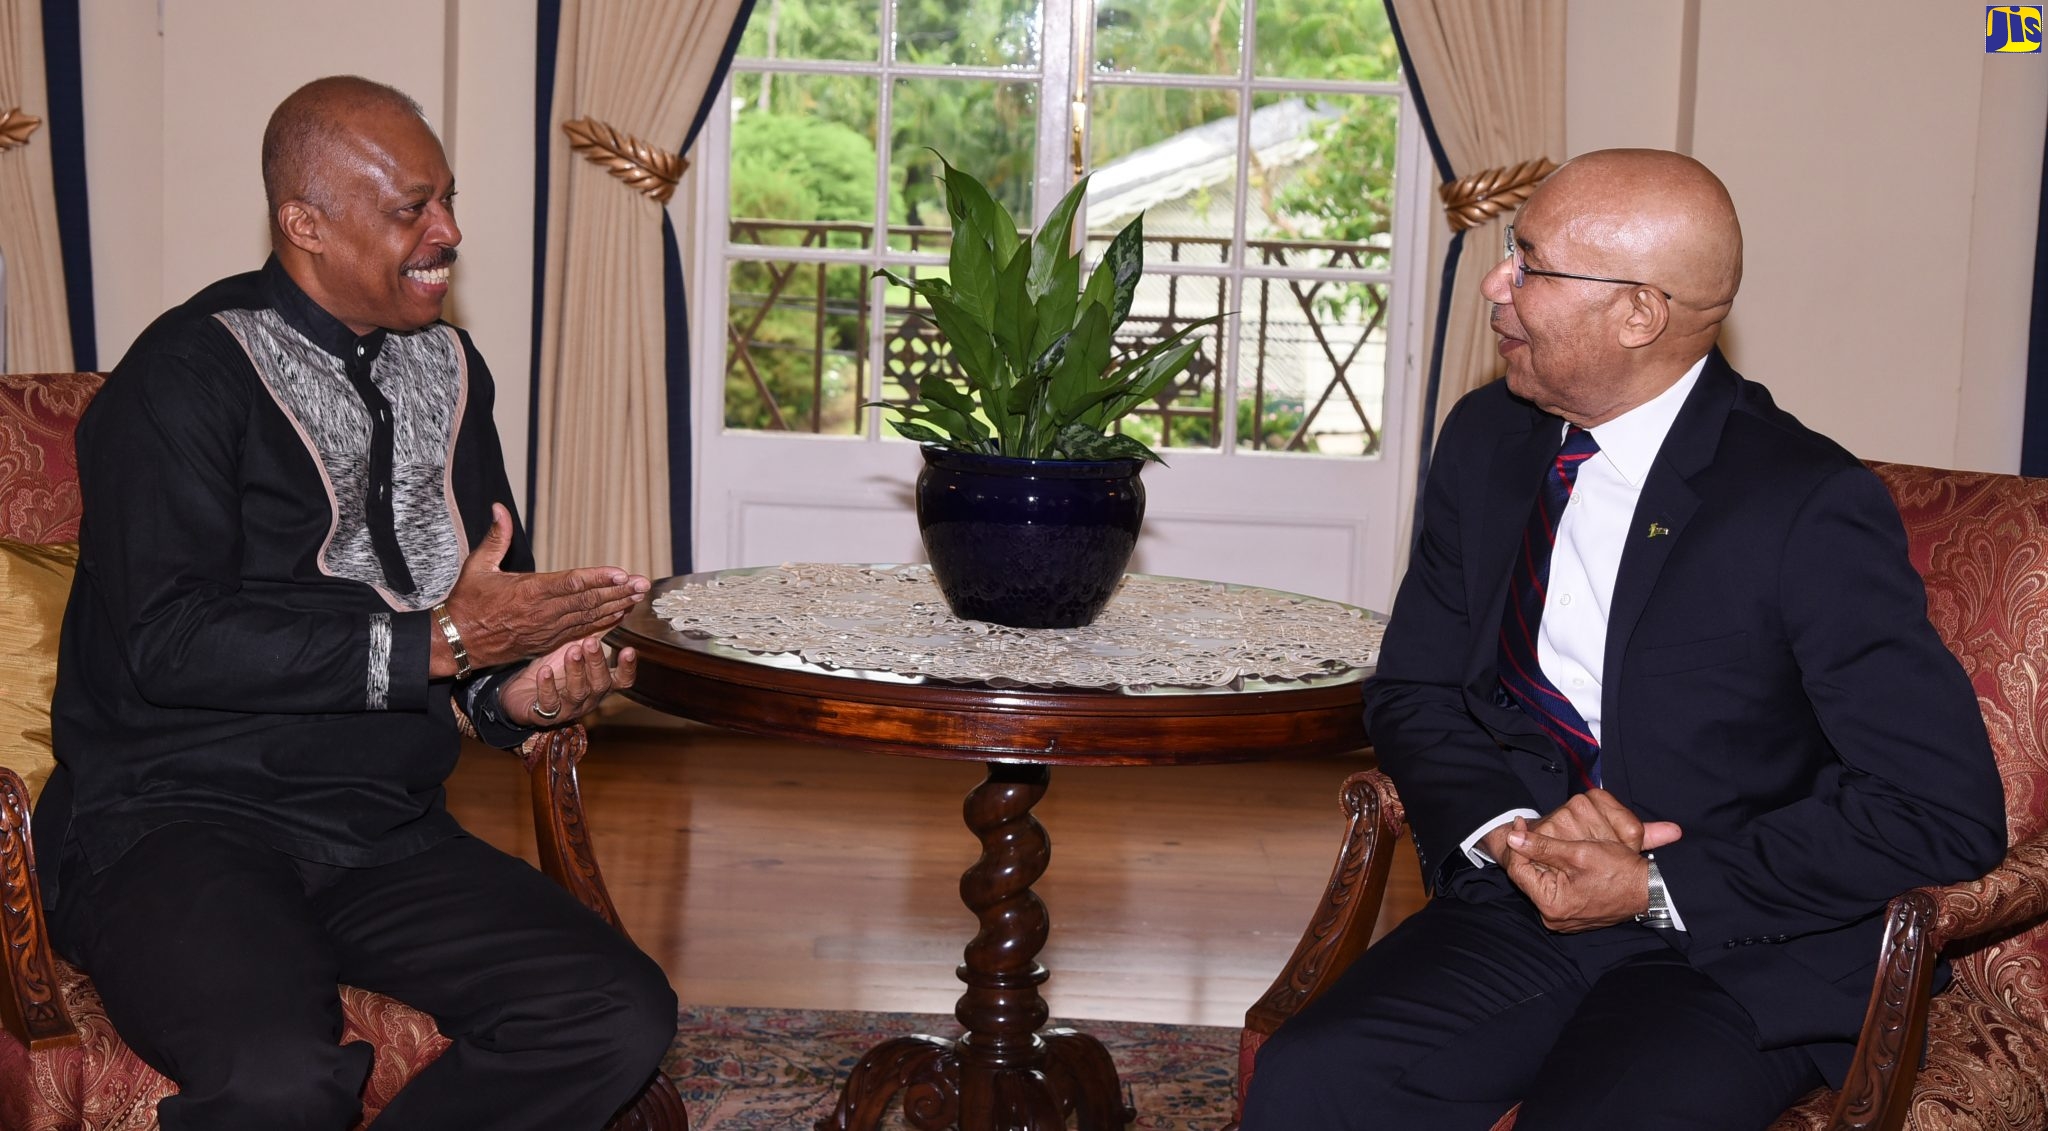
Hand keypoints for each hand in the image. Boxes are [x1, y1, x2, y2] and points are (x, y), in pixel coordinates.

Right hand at [434, 504, 649, 675]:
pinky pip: (581, 632)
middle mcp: (543, 612)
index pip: (571, 583)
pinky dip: (603, 623)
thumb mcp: (478, 566)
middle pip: (588, 601)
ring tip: (638, 597)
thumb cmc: (467, 603)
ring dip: (616, 607)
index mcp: (529, 591)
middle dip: (618, 592)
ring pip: (589, 618)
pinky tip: (619, 614)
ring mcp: (547, 630)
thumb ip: (496, 537)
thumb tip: (499, 508)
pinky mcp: (548, 642)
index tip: (622, 573)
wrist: (457, 642)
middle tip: (643, 584)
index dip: (599, 578)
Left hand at [498, 634, 637, 726]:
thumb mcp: (576, 648)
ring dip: (576, 671)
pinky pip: (549, 703)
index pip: (622, 680)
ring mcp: (568, 707)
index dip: (627, 668)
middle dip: (596, 662)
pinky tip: (544, 671)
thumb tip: (621, 608)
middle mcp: (589, 697)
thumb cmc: (555, 668)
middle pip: (600, 684)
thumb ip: (598, 632)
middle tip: (591, 642)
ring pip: (577, 692)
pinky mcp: (546, 714)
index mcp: (600, 682)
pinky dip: (547, 687)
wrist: (521, 692)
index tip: (629, 650)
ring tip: (571, 651)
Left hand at [1500, 790, 1682, 932]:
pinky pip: (1555, 889)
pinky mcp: (1571, 913)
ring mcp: (1562, 917)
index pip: (1519, 870)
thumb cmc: (1618, 871)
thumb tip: (1512, 838)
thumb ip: (1542, 846)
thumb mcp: (1578, 853)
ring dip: (1542, 860)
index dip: (1518, 843)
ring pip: (1541, 882)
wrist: (1649, 890)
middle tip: (1530, 828)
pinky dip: (1556, 871)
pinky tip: (1561, 855)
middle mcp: (1553, 917)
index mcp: (1551, 905)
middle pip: (1529, 877)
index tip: (1521, 823)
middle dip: (1529, 851)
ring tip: (1546, 839)